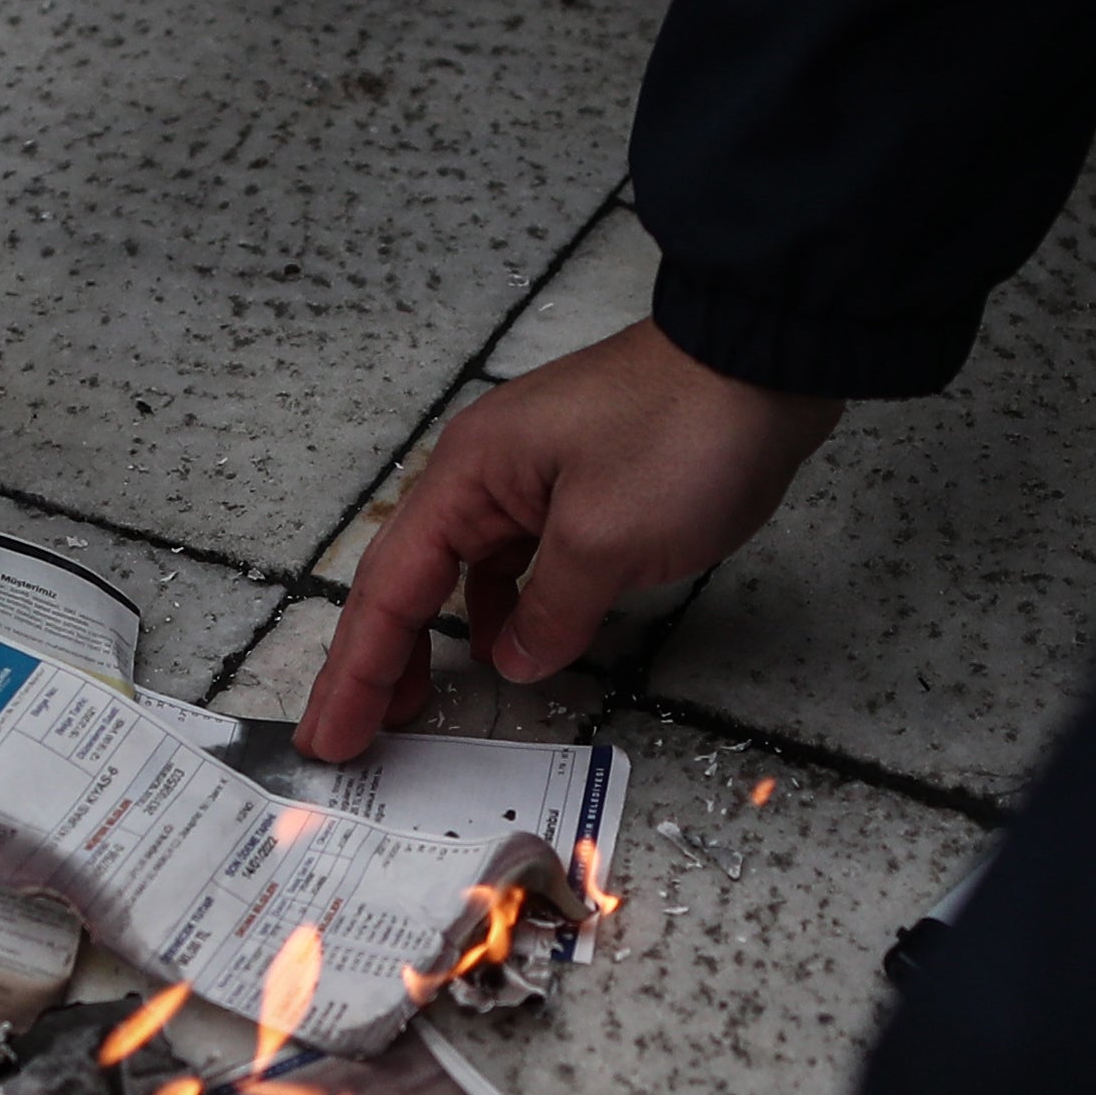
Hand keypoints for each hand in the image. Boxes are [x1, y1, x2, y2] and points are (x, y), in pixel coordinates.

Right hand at [294, 321, 840, 759]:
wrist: (763, 360)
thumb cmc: (683, 431)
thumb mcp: (606, 541)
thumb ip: (550, 613)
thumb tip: (515, 659)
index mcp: (469, 475)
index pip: (390, 590)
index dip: (357, 671)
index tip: (332, 734)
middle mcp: (483, 473)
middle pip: (406, 581)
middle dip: (374, 662)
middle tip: (351, 734)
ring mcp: (529, 478)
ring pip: (457, 575)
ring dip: (433, 640)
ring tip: (418, 704)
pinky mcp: (574, 487)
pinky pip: (513, 562)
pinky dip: (501, 610)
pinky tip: (511, 646)